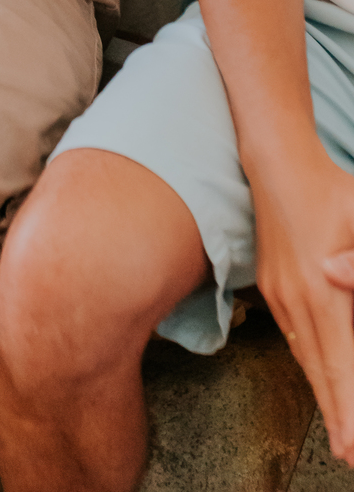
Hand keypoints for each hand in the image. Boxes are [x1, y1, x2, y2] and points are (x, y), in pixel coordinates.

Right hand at [250, 154, 353, 461]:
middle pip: (321, 372)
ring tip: (341, 433)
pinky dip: (311, 367)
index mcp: (321, 289)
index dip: (350, 408)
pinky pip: (294, 338)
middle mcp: (296, 299)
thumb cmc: (331, 189)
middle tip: (351, 456)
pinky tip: (320, 379)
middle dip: (339, 419)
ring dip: (324, 397)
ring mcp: (280, 293)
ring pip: (306, 358)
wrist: (276, 162)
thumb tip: (338, 279)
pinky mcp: (271, 285)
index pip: (342, 364)